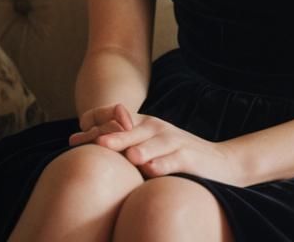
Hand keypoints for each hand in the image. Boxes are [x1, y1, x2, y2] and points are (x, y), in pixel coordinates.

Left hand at [74, 103, 245, 183]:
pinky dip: (165, 164)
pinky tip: (153, 170)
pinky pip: (176, 161)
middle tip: (95, 143)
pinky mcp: (191, 159)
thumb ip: (125, 146)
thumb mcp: (150, 148)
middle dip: (115, 137)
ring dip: (142, 149)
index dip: (98, 130)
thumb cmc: (177, 157)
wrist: (220, 162)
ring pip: (157, 144)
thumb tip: (89, 149)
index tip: (73, 140)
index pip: (119, 124)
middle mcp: (161, 130)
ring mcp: (177, 143)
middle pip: (135, 131)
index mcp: (148, 126)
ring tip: (128, 157)